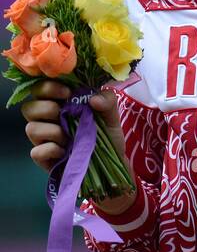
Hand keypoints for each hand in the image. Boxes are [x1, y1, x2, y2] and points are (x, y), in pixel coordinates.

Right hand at [20, 80, 136, 212]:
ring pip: (30, 128)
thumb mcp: (112, 116)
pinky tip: (65, 151)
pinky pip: (36, 151)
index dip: (48, 88)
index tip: (67, 92)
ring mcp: (43, 140)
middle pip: (28, 108)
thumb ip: (108, 101)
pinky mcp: (44, 158)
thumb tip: (94, 99)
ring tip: (69, 137)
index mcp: (59, 105)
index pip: (40, 89)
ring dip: (52, 131)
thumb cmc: (107, 136)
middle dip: (47, 108)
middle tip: (65, 113)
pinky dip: (51, 149)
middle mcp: (47, 120)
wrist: (112, 164)